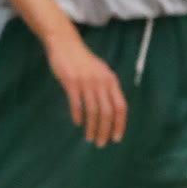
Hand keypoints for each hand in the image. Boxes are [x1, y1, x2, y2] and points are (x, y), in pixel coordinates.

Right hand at [43, 25, 125, 146]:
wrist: (65, 44)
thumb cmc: (83, 61)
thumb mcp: (101, 72)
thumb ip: (107, 88)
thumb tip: (111, 109)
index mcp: (111, 81)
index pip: (121, 107)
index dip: (120, 124)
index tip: (116, 137)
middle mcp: (102, 82)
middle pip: (108, 112)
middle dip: (106, 130)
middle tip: (101, 143)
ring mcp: (86, 82)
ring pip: (93, 110)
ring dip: (92, 127)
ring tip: (89, 138)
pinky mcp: (71, 82)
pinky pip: (77, 103)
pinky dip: (78, 115)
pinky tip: (78, 123)